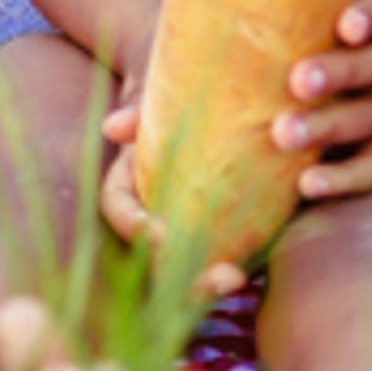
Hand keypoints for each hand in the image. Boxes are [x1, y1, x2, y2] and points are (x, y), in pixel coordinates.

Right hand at [94, 90, 251, 303]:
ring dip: (205, 283)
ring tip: (235, 279)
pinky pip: (223, 260)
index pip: (118, 209)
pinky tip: (258, 276)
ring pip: (185, 269)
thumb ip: (141, 110)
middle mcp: (153, 210)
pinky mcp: (224, 233)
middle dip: (178, 272)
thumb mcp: (164, 94)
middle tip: (213, 274)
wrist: (229, 87)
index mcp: (129, 179)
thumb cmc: (185, 88)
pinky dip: (237, 270)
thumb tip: (114, 128)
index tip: (159, 233)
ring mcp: (187, 227)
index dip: (133, 225)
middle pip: (152, 255)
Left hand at [271, 0, 371, 200]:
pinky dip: (344, 178)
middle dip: (336, 73)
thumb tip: (179, 34)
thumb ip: (267, 14)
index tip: (346, 25)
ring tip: (283, 134)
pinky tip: (306, 183)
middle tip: (297, 81)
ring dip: (328, 127)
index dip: (368, 17)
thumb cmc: (324, 30)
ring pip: (370, 117)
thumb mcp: (315, 11)